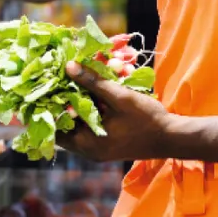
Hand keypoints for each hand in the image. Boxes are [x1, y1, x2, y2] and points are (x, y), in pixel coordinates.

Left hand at [56, 61, 174, 162]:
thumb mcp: (119, 97)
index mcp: (87, 144)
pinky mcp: (106, 144)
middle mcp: (88, 150)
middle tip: (57, 83)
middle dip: (62, 104)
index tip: (45, 88)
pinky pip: (89, 128)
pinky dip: (88, 112)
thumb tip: (68, 66)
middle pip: (64, 126)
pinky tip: (91, 95)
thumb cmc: (147, 119)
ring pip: (77, 126)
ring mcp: (97, 148)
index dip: (46, 108)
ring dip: (76, 107)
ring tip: (71, 86)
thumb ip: (93, 82)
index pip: (54, 129)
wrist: (172, 137)